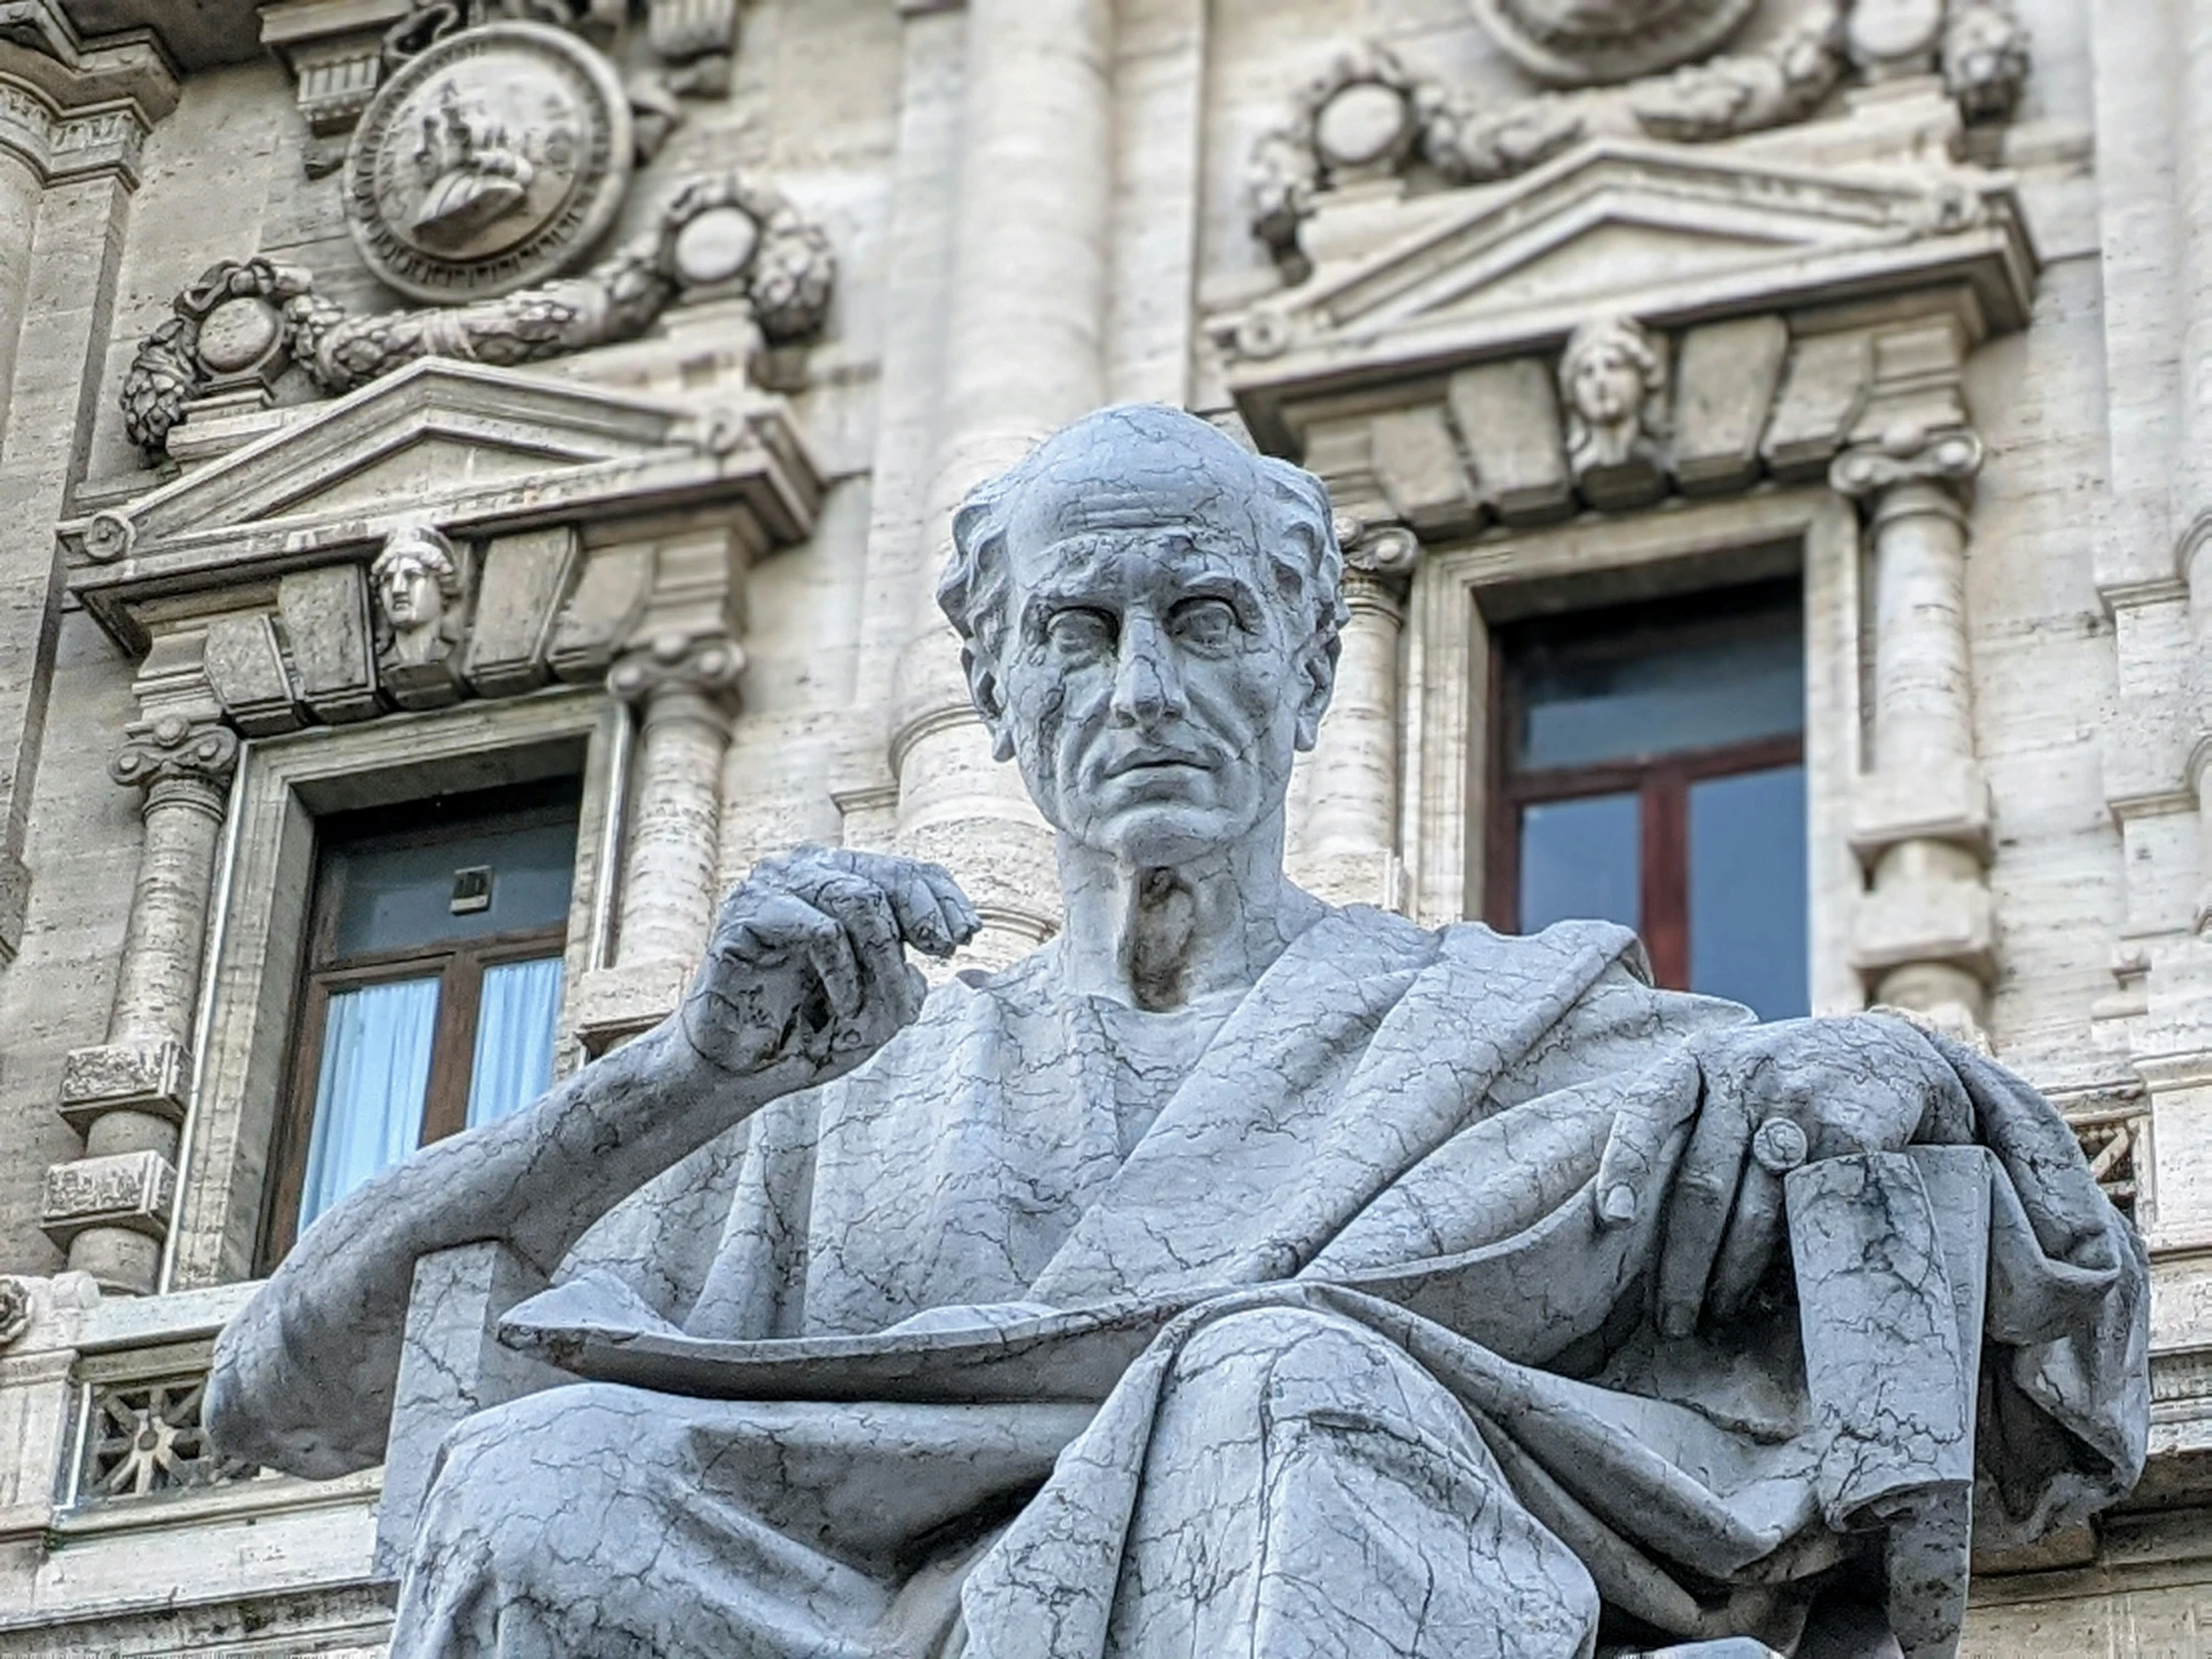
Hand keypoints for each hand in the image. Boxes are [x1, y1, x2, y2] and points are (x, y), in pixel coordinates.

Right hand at [678, 846, 979, 1088]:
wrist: (740, 1071)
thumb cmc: (809, 1034)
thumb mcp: (880, 1003)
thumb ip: (912, 971)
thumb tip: (950, 945)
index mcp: (839, 880)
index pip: (906, 870)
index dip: (943, 898)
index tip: (969, 935)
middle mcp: (805, 871)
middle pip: (887, 875)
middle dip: (924, 917)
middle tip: (945, 952)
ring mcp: (772, 886)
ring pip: (858, 898)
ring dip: (885, 957)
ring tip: (890, 1007)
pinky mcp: (747, 914)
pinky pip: (820, 930)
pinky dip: (844, 972)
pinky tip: (845, 1005)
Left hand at [1595, 1014, 1973, 1335]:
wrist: (1889, 1053)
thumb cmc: (1781, 1083)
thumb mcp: (1726, 1073)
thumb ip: (1682, 1124)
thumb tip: (1620, 1221)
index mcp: (1699, 1058)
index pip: (1646, 1109)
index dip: (1625, 1165)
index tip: (1611, 1219)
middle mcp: (1744, 1072)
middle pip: (1701, 1183)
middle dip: (1680, 1262)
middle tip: (1671, 1319)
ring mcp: (1800, 1102)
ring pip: (1756, 1210)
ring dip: (1732, 1274)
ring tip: (1718, 1312)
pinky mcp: (1851, 1134)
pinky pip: (1811, 1215)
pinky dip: (1793, 1261)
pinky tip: (1779, 1289)